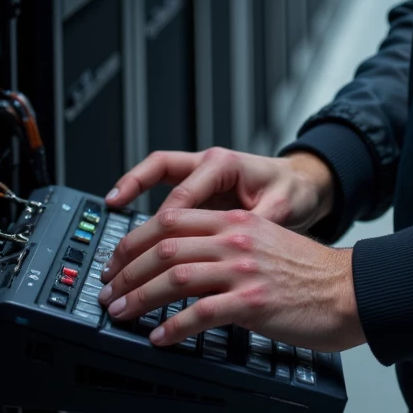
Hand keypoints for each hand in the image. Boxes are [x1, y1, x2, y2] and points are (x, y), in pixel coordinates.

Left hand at [96, 205, 365, 351]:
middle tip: (109, 290)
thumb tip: (188, 261)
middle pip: (165, 245)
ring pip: (175, 277)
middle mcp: (236, 238)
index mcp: (238, 220)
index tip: (118, 260)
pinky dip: (172, 327)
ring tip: (121, 314)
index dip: (136, 240)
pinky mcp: (252, 303)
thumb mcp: (266, 240)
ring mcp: (243, 270)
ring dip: (139, 298)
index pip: (172, 219)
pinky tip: (159, 337)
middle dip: (128, 270)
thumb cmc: (311, 273)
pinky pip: (200, 313)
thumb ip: (229, 242)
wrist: (348, 289)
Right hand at [104, 147, 335, 232]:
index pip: (185, 193)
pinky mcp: (198, 189)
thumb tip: (241, 245)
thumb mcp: (283, 207)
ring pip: (154, 177)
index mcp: (225, 164)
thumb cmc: (294, 191)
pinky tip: (123, 211)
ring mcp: (200, 175)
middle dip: (133, 201)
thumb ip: (258, 224)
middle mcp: (207, 164)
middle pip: (158, 175)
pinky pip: (161, 188)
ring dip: (130, 193)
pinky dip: (140, 195)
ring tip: (109, 219)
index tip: (151, 248)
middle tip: (118, 244)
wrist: (302, 183)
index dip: (165, 222)